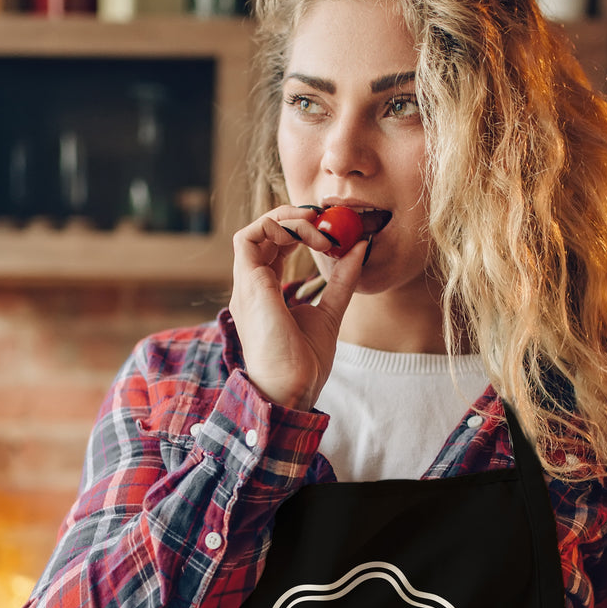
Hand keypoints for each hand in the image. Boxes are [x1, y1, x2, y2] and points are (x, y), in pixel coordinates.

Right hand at [228, 205, 367, 411]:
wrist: (292, 388)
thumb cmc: (304, 363)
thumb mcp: (330, 312)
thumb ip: (341, 281)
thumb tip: (359, 247)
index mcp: (266, 292)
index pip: (277, 247)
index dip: (303, 231)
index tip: (335, 233)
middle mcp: (252, 285)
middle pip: (267, 233)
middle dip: (299, 219)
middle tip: (332, 222)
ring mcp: (247, 284)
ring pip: (258, 229)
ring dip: (292, 220)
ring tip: (324, 233)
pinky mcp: (248, 283)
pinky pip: (251, 236)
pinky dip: (280, 226)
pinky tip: (310, 237)